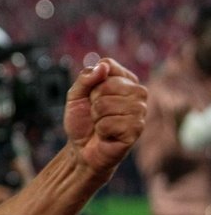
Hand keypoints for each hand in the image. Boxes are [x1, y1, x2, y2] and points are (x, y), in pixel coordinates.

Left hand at [63, 58, 146, 177]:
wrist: (82, 149)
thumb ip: (85, 78)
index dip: (91, 82)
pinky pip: (109, 123)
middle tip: (96, 113)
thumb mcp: (75, 95)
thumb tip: (102, 66)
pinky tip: (106, 134)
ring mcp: (140, 111)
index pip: (107, 65)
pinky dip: (101, 130)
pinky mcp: (137, 129)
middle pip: (106, 85)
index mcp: (125, 80)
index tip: (90, 95)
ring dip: (96, 117)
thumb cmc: (82, 121)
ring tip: (101, 124)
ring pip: (106, 104)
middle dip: (92, 102)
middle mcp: (137, 93)